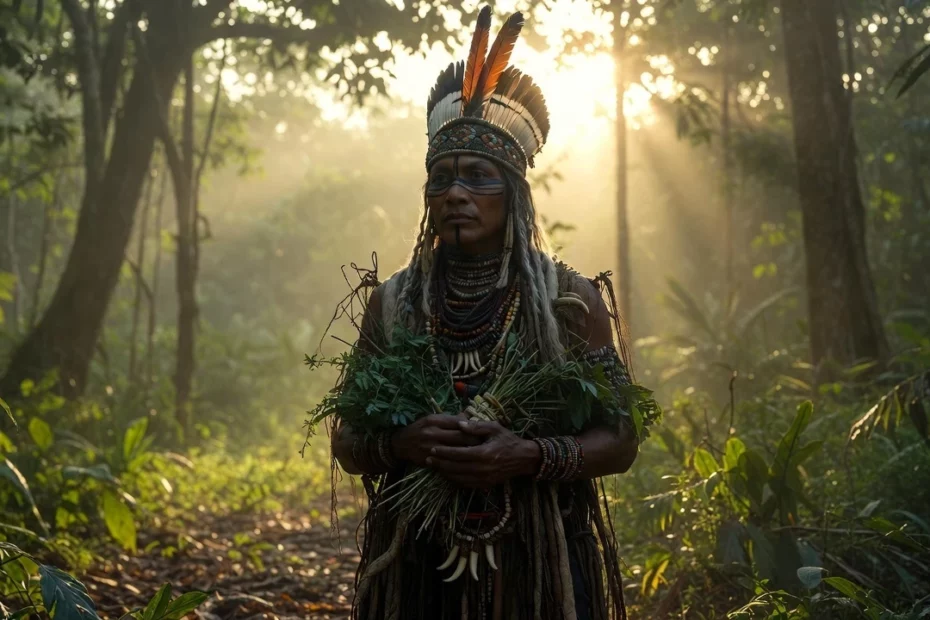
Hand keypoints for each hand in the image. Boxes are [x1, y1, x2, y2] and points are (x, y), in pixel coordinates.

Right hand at [391, 414, 481, 466]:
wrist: (401, 443)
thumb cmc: (421, 428)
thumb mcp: (433, 419)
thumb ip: (450, 419)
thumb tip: (468, 417)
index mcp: (435, 420)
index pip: (460, 424)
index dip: (474, 428)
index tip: (485, 433)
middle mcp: (433, 432)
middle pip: (460, 438)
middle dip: (476, 442)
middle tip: (488, 446)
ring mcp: (430, 447)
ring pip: (456, 451)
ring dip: (469, 454)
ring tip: (482, 456)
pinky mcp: (429, 460)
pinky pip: (447, 463)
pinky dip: (458, 464)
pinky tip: (468, 465)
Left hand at [427, 420, 541, 487]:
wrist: (523, 458)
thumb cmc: (508, 440)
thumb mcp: (494, 428)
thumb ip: (476, 426)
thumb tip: (459, 423)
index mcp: (484, 453)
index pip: (458, 454)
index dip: (444, 452)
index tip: (433, 448)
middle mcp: (482, 468)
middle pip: (456, 467)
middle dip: (440, 463)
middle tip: (427, 458)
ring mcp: (484, 479)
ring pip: (459, 478)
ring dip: (444, 473)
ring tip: (434, 466)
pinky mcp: (485, 484)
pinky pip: (466, 484)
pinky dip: (454, 480)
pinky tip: (447, 474)